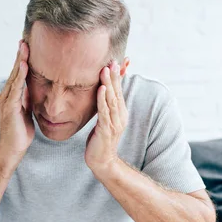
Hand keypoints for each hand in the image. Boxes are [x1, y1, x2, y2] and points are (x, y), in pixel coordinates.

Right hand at [0, 40, 33, 162]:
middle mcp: (5, 95)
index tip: (27, 46)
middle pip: (14, 71)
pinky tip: (24, 66)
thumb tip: (32, 88)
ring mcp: (6, 101)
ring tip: (24, 48)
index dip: (22, 60)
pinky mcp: (9, 108)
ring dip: (20, 61)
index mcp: (10, 96)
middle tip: (25, 39)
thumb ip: (26, 99)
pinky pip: (15, 89)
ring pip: (14, 77)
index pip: (17, 74)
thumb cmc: (19, 132)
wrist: (12, 149)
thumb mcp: (26, 111)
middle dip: (20, 55)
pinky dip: (20, 77)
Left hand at [85, 61, 127, 175]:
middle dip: (114, 76)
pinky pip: (104, 112)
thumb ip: (105, 106)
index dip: (117, 76)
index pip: (119, 91)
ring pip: (112, 100)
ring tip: (106, 70)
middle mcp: (120, 116)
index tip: (114, 61)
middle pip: (117, 92)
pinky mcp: (106, 130)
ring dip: (109, 84)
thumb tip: (103, 92)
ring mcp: (114, 123)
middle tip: (111, 60)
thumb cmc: (101, 139)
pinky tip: (101, 89)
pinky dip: (103, 99)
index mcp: (120, 112)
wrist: (102, 161)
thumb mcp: (104, 119)